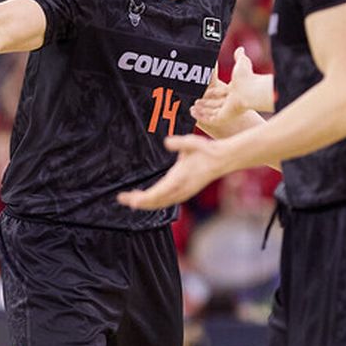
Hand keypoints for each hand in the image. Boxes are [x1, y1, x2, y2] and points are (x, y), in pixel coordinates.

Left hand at [117, 134, 232, 209]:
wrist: (223, 160)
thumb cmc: (206, 150)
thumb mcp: (192, 142)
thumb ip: (179, 142)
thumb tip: (166, 142)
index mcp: (179, 179)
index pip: (157, 194)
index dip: (143, 199)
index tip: (130, 200)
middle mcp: (180, 190)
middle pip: (156, 202)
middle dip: (139, 202)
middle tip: (122, 199)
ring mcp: (183, 193)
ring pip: (161, 203)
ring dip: (145, 203)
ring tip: (130, 199)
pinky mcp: (185, 193)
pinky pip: (167, 201)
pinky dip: (155, 202)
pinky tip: (147, 199)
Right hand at [192, 47, 267, 128]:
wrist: (250, 91)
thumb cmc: (247, 78)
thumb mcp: (241, 63)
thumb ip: (239, 57)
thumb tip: (240, 49)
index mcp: (233, 91)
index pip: (219, 91)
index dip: (211, 91)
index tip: (202, 87)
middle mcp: (230, 103)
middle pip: (213, 103)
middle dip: (204, 103)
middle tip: (193, 99)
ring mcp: (226, 112)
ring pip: (210, 112)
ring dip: (200, 110)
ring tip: (191, 106)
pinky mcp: (222, 118)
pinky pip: (209, 119)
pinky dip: (200, 116)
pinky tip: (192, 112)